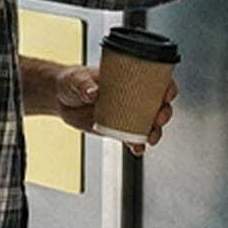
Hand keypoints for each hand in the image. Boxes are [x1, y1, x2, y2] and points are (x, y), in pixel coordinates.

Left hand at [51, 64, 178, 156]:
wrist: (60, 99)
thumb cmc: (72, 80)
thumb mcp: (77, 79)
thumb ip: (85, 85)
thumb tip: (93, 93)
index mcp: (128, 78)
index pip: (156, 80)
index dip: (167, 87)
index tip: (167, 95)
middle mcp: (131, 96)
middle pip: (158, 104)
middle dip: (164, 113)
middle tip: (159, 119)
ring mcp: (125, 114)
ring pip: (149, 124)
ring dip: (155, 132)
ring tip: (150, 138)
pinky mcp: (116, 129)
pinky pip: (132, 138)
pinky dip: (138, 145)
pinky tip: (138, 149)